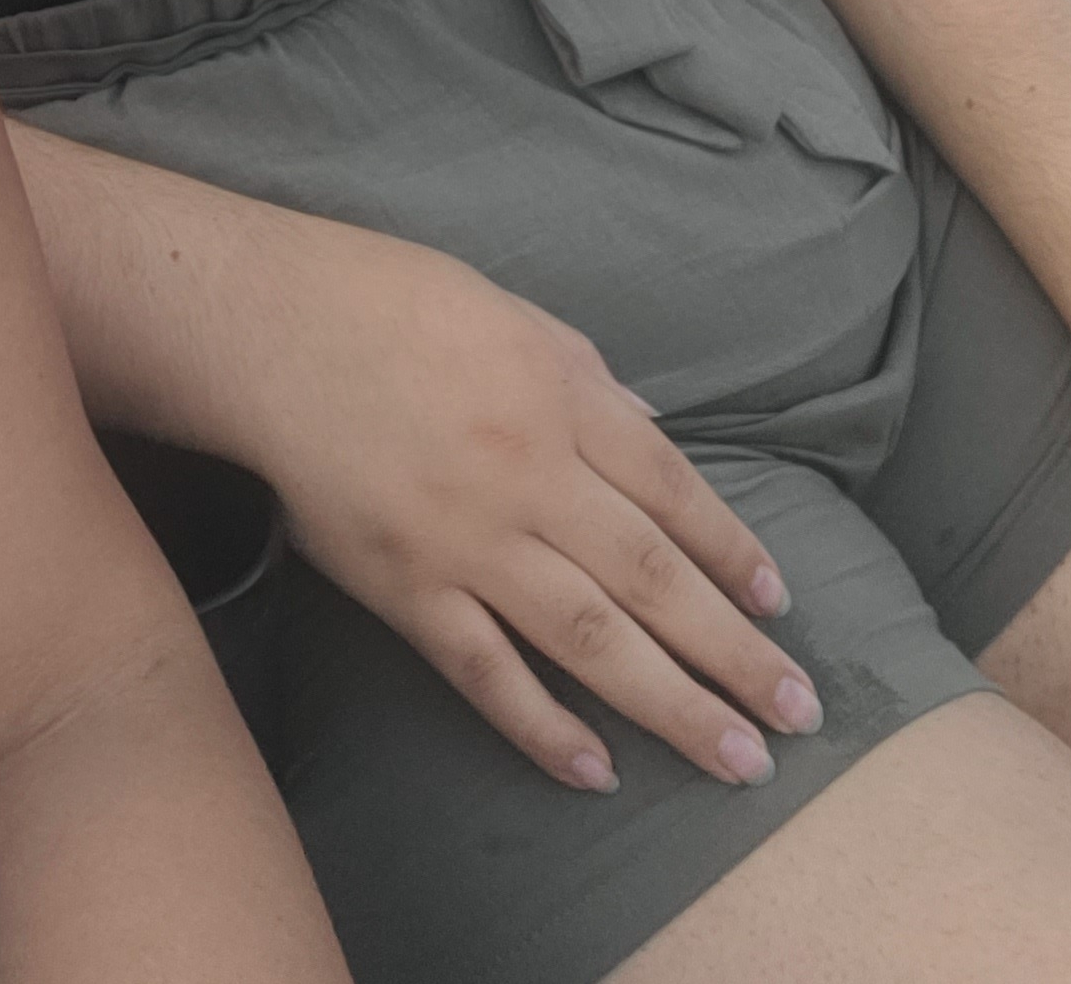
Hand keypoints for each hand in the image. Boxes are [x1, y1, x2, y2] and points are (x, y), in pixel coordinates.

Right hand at [230, 215, 818, 791]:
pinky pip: (485, 672)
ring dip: (674, 704)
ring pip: (592, 638)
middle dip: (736, 651)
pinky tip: (599, 767)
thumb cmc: (390, 302)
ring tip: (739, 756)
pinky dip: (544, 725)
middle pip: (654, 577)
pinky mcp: (405, 589)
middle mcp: (530, 475)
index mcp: (562, 397)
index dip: (732, 550)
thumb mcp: (514, 314)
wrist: (270, 329)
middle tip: (799, 712)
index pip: (673, 490)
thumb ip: (590, 381)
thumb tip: (652, 439)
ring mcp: (467, 541)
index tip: (779, 604)